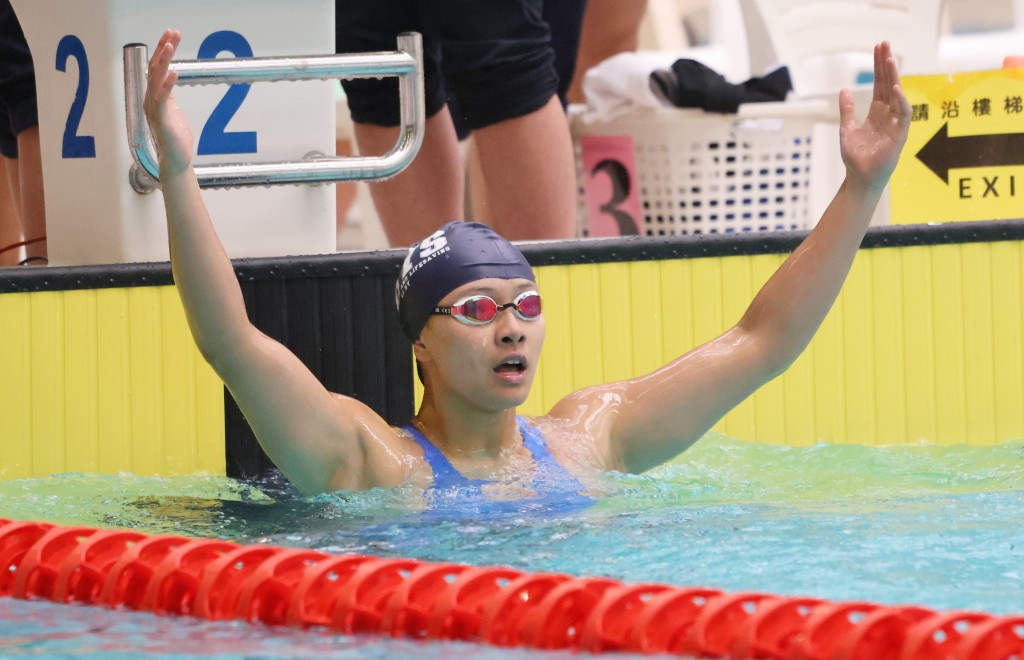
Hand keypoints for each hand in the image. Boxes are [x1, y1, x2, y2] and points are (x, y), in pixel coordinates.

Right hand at [143, 29, 193, 176]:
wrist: (177, 161)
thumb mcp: (172, 110)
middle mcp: (150, 99)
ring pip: (156, 79)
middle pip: (155, 68)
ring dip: (163, 61)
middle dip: (163, 49)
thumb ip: (168, 94)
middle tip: (172, 32)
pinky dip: (167, 84)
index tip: (171, 34)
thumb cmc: (175, 138)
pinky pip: (162, 98)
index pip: (156, 67)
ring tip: (171, 45)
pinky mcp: (161, 119)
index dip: (163, 50)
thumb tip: (168, 78)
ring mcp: (154, 109)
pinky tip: (174, 72)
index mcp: (154, 96)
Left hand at [838, 41, 911, 190]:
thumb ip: (847, 110)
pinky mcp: (899, 135)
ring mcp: (895, 123)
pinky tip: (894, 88)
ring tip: (889, 60)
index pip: (880, 83)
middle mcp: (888, 114)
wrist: (860, 178)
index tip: (878, 48)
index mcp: (877, 111)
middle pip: (889, 84)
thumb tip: (844, 90)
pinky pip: (903, 114)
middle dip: (887, 64)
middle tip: (885, 44)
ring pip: (897, 95)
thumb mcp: (846, 129)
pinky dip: (900, 101)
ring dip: (894, 77)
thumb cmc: (855, 157)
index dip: (879, 66)